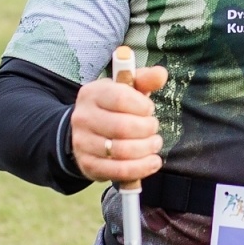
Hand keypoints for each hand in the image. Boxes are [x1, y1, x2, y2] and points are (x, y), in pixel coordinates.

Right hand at [70, 65, 168, 181]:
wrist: (87, 133)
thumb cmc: (114, 108)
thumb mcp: (126, 90)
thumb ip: (144, 80)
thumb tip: (160, 74)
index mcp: (92, 94)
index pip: (120, 98)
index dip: (142, 106)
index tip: (149, 109)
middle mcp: (83, 117)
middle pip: (123, 127)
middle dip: (147, 129)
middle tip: (154, 129)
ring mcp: (83, 143)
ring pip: (122, 151)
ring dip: (147, 149)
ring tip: (154, 144)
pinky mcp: (89, 165)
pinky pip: (119, 171)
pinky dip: (141, 168)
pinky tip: (152, 162)